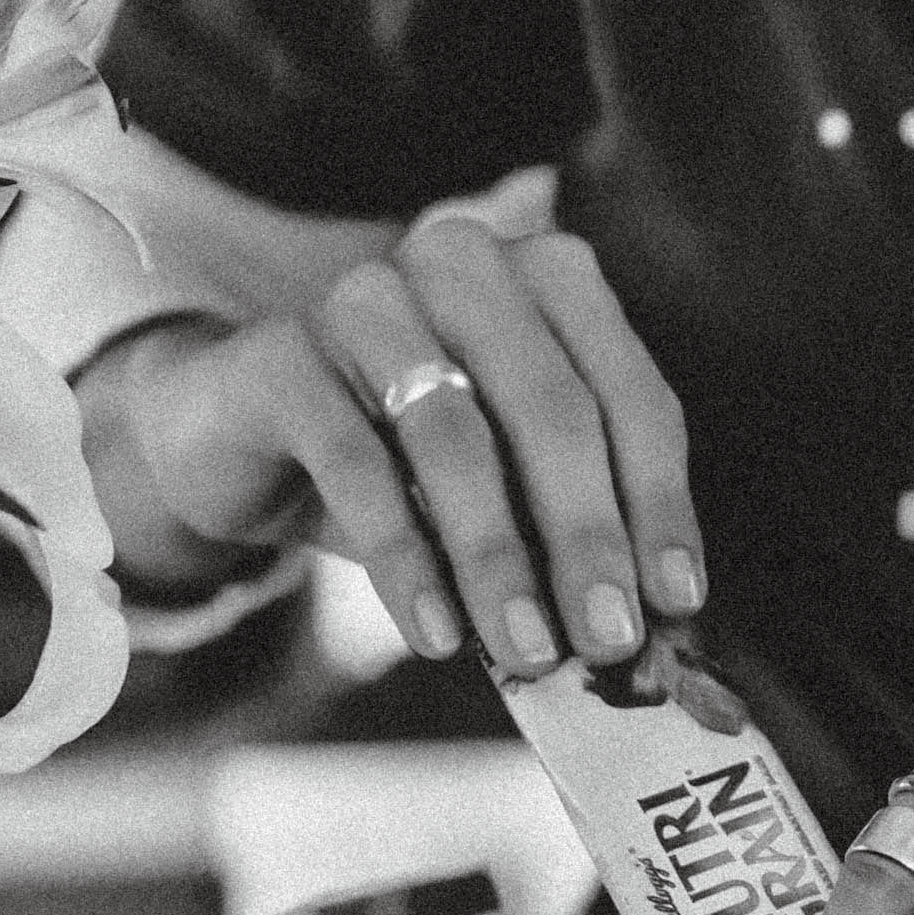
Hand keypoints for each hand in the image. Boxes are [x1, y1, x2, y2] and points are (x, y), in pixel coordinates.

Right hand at [207, 221, 704, 676]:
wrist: (237, 436)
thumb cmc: (403, 461)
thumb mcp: (502, 484)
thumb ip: (566, 525)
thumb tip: (643, 624)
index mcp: (547, 280)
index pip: (631, 395)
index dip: (658, 501)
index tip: (676, 599)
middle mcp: (464, 264)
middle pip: (553, 410)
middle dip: (587, 537)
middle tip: (607, 639)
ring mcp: (366, 298)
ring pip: (455, 435)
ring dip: (498, 557)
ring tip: (526, 650)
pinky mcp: (280, 353)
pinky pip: (354, 461)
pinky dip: (404, 557)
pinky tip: (435, 630)